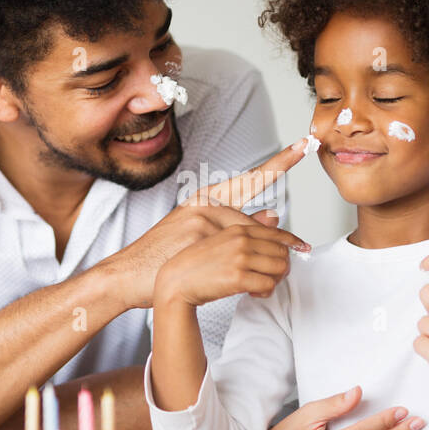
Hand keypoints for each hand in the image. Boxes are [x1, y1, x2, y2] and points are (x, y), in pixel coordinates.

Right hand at [103, 140, 309, 309]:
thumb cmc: (161, 257)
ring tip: (274, 274)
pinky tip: (250, 284)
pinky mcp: (198, 242)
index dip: (279, 162)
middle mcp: (205, 204)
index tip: (302, 145)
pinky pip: (237, 258)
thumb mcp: (197, 233)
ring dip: (266, 260)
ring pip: (250, 241)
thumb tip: (272, 215)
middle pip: (257, 221)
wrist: (126, 275)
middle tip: (302, 246)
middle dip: (281, 238)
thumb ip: (233, 224)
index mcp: (205, 199)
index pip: (250, 179)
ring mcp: (201, 222)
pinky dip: (250, 273)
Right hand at [155, 221, 304, 306]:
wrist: (170, 283)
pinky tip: (253, 293)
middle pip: (281, 249)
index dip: (291, 240)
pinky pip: (267, 284)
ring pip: (279, 267)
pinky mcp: (237, 276)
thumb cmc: (190, 262)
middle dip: (280, 264)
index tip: (302, 247)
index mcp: (233, 224)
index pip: (273, 230)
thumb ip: (246, 227)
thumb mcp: (215, 235)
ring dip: (274, 279)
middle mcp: (237, 237)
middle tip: (271, 275)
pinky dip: (265, 292)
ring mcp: (238, 256)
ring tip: (260, 285)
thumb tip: (275, 216)